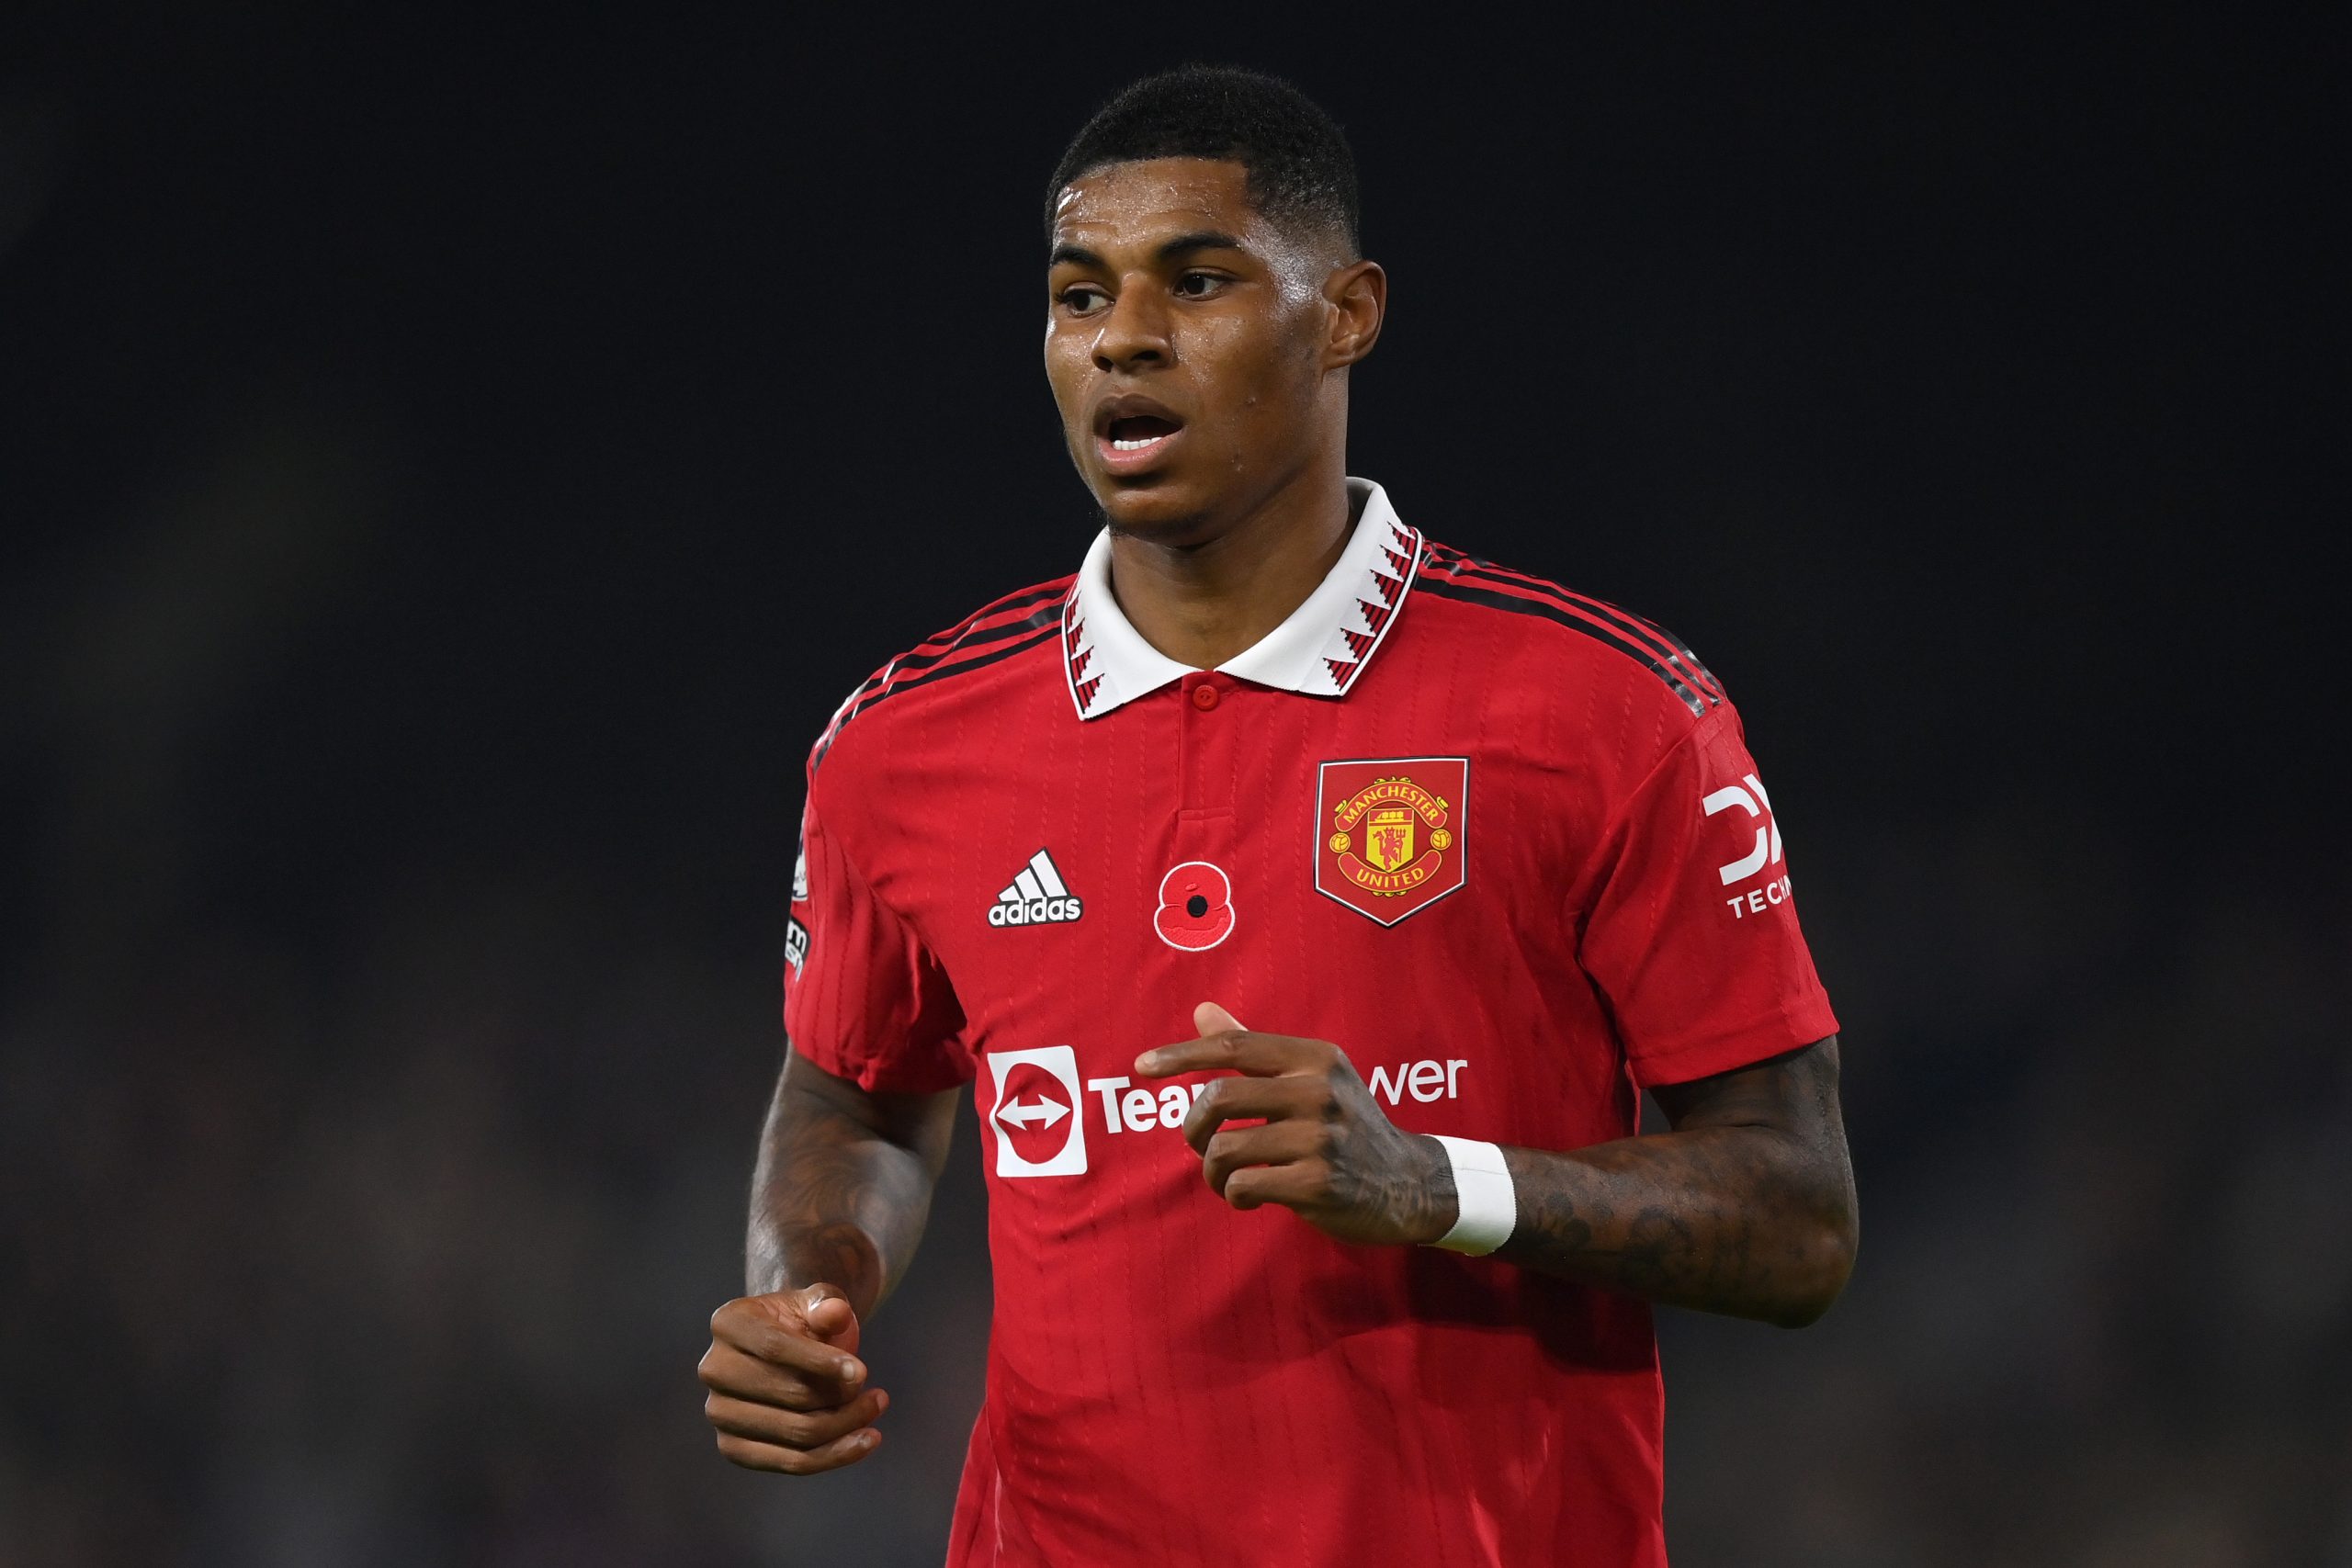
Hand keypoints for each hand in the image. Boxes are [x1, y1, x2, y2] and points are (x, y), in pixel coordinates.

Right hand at [699, 1283, 888, 1473]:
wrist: (787, 1348)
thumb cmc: (803, 1321)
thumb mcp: (818, 1302)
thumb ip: (827, 1304)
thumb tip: (834, 1313)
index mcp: (729, 1324)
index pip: (775, 1347)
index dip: (821, 1362)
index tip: (862, 1372)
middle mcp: (714, 1369)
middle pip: (790, 1395)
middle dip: (842, 1397)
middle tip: (877, 1395)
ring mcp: (719, 1412)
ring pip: (795, 1434)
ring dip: (845, 1426)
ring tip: (875, 1409)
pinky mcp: (733, 1447)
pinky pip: (790, 1462)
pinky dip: (834, 1455)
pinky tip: (866, 1440)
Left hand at [1135, 1003, 1456, 1246]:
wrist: (1407, 1184)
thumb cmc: (1345, 1126)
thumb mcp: (1312, 1077)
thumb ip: (1255, 1049)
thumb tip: (1202, 1011)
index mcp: (1315, 1058)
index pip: (1234, 1045)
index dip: (1181, 1054)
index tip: (1142, 1067)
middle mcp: (1319, 1091)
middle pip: (1219, 1097)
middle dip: (1194, 1126)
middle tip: (1199, 1143)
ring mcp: (1320, 1139)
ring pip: (1225, 1148)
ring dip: (1211, 1170)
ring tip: (1226, 1178)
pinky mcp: (1318, 1184)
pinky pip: (1243, 1185)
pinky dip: (1233, 1195)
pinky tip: (1249, 1198)